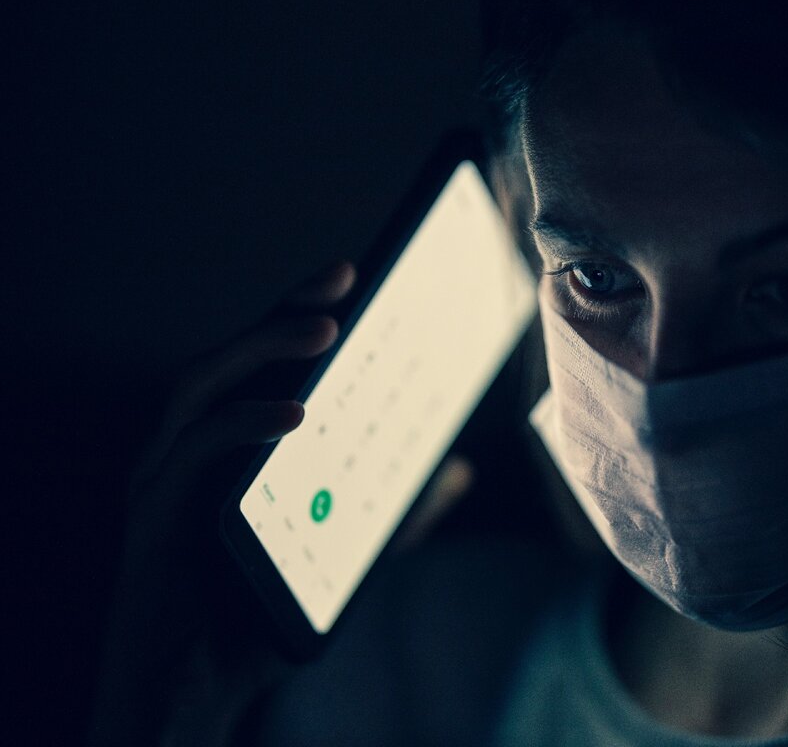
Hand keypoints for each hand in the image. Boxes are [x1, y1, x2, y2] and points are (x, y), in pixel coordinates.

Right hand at [88, 261, 471, 745]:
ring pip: (196, 386)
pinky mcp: (149, 518)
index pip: (261, 362)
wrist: (192, 695)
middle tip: (342, 277)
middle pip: (227, 356)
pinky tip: (293, 415)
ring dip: (257, 349)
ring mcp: (160, 480)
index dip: (301, 311)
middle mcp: (186, 451)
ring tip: (323, 329)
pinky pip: (187, 455)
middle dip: (282, 311)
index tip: (356, 273)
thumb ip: (393, 512)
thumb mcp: (339, 551)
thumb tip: (457, 471)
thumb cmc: (255, 614)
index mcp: (228, 449)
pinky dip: (239, 426)